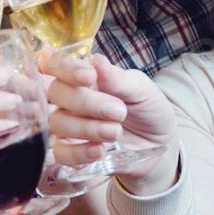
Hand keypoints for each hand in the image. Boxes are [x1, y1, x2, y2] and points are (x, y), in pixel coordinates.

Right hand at [40, 52, 176, 192]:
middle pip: (54, 92)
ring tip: (116, 132)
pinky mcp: (70, 150)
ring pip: (56, 122)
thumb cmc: (147, 108)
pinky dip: (78, 152)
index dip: (65, 68)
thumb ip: (118, 79)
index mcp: (83, 75)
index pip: (57, 63)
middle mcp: (69, 98)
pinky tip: (100, 151)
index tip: (89, 76)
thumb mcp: (141, 90)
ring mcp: (67, 124)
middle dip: (84, 102)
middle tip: (118, 111)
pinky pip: (60, 153)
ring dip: (86, 128)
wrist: (159, 141)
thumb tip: (97, 61)